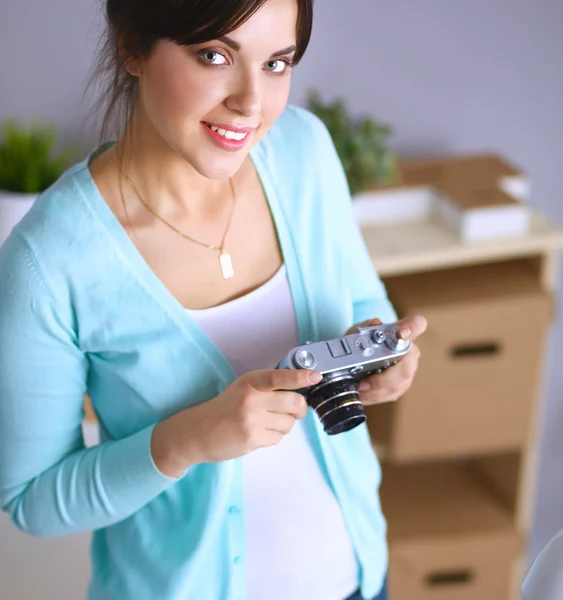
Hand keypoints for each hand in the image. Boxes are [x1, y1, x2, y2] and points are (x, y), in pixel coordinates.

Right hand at [151, 368, 320, 476]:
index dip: (300, 376)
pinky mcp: (252, 438)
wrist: (198, 432)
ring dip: (285, 424)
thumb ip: (267, 386)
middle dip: (300, 409)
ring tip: (268, 423)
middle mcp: (252, 398)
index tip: (315, 376)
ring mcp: (252, 419)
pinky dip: (274, 436)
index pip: (279, 376)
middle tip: (296, 410)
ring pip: (289, 423)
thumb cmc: (224, 408)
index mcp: (250, 381)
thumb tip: (299, 388)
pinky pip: (278, 438)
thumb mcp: (243, 388)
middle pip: (294, 402)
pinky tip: (259, 433)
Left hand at [345, 315, 426, 406]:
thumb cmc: (362, 342)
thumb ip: (364, 327)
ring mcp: (407, 371)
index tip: (402, 333)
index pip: (417, 324)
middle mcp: (409, 352)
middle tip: (364, 382)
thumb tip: (375, 323)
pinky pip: (391, 394)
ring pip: (398, 385)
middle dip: (385, 378)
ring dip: (376, 390)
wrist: (360, 358)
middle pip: (407, 367)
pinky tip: (363, 394)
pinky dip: (375, 396)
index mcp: (401, 333)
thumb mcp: (357, 332)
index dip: (413, 328)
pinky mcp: (400, 386)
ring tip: (359, 389)